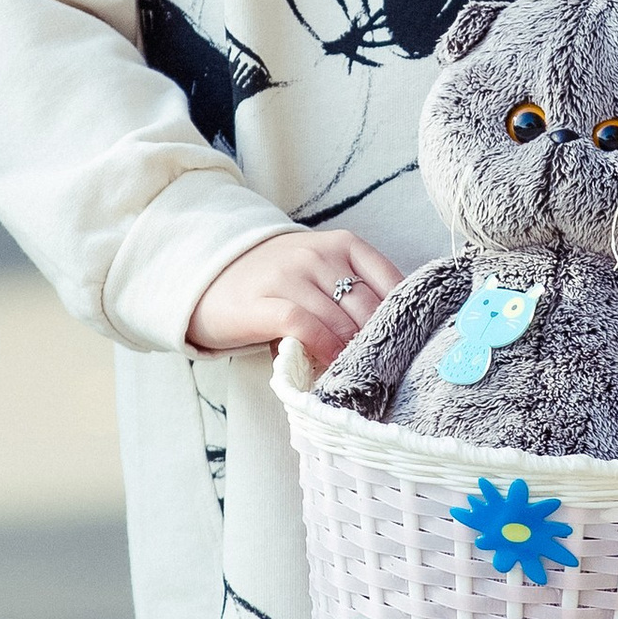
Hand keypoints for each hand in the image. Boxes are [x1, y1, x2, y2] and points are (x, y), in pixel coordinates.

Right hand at [187, 227, 402, 365]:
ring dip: (352, 351)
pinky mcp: (261, 302)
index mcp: (342, 244)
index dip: (403, 317)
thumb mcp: (321, 271)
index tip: (408, 345)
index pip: (390, 280)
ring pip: (339, 319)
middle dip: (379, 342)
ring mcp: (288, 275)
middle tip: (385, 370)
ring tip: (359, 374)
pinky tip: (329, 366)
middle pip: (367, 306)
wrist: (209, 273)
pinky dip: (323, 348)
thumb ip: (354, 292)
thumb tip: (396, 335)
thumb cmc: (276, 280)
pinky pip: (304, 326)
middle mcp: (317, 254)